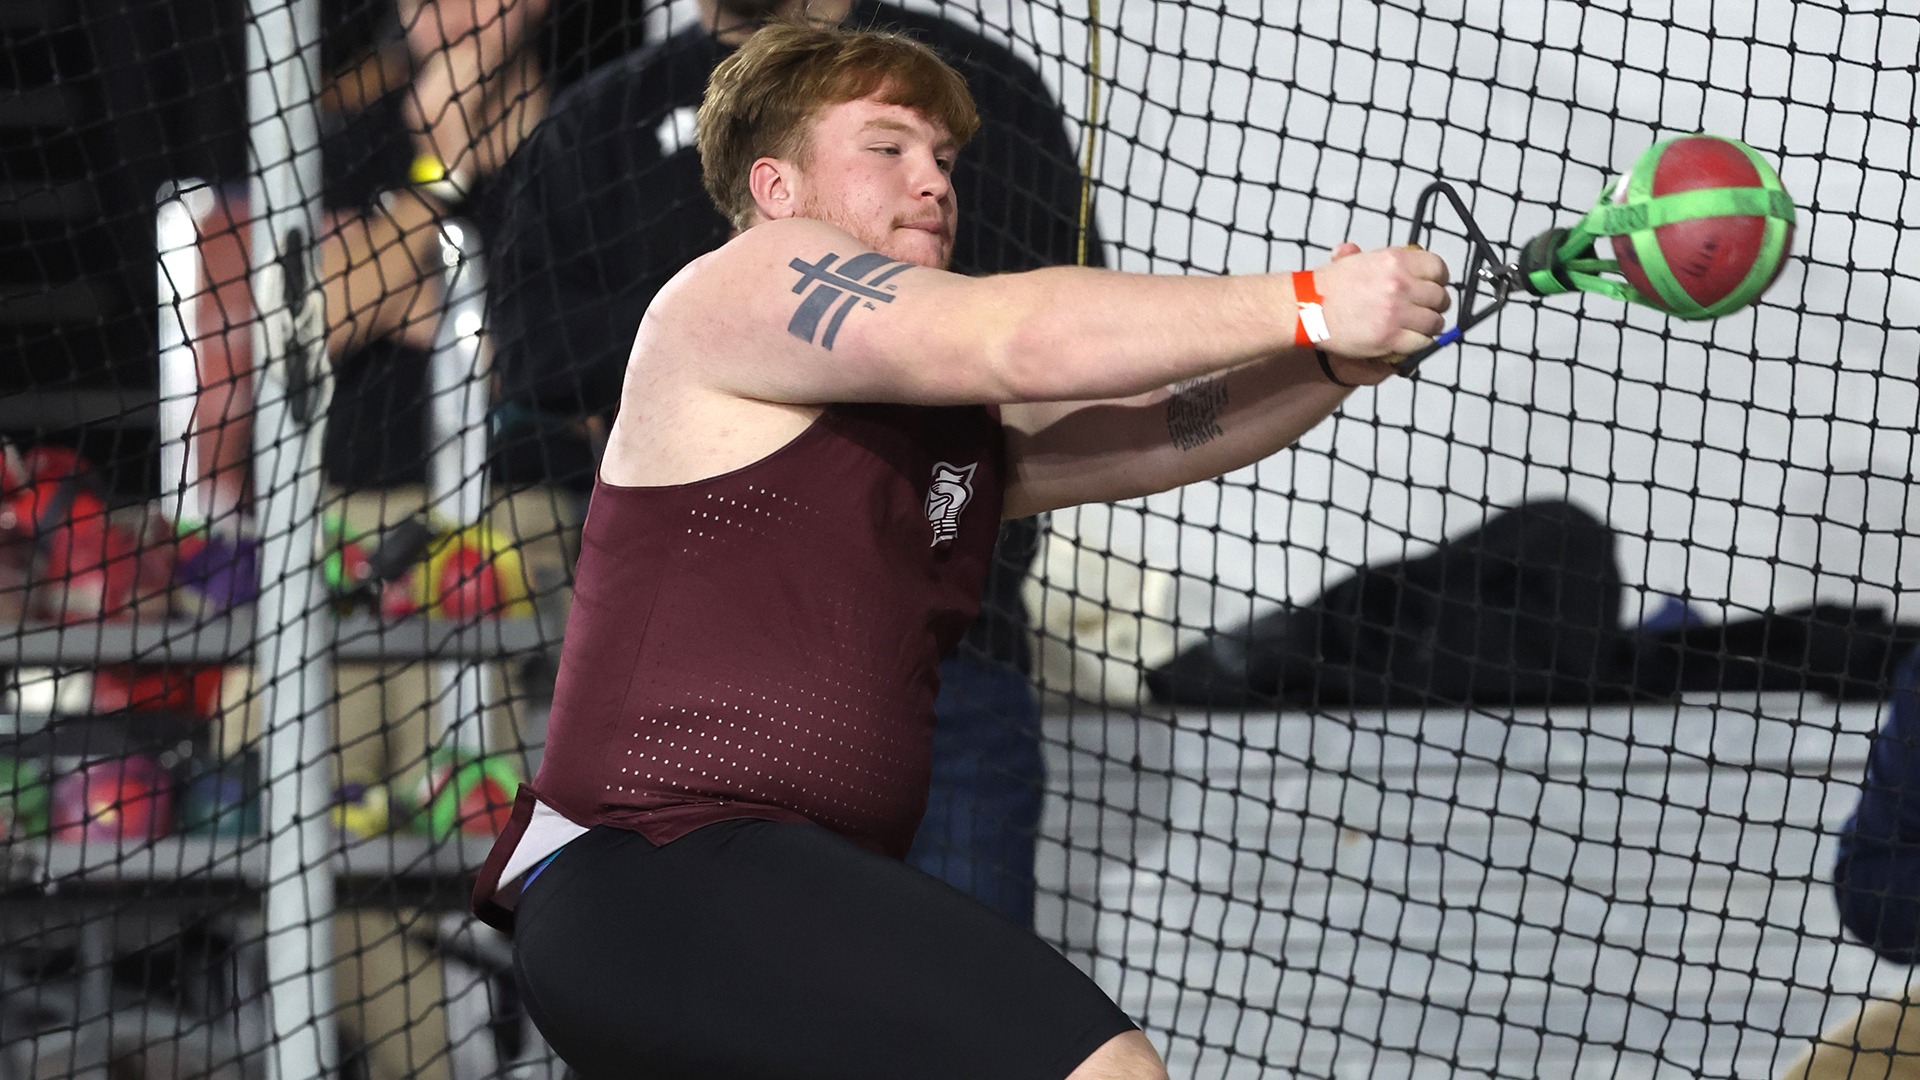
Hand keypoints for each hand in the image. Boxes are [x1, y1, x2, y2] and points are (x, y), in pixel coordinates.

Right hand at [1307, 241, 1449, 360]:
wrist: (1306, 309)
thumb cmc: (1325, 287)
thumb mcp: (1352, 260)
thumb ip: (1370, 257)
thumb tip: (1371, 254)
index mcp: (1395, 260)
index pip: (1438, 268)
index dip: (1439, 280)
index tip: (1434, 287)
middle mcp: (1400, 284)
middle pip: (1440, 297)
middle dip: (1436, 305)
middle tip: (1427, 311)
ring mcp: (1396, 312)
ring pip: (1435, 322)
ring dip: (1429, 327)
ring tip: (1419, 328)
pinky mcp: (1390, 337)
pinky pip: (1422, 343)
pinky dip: (1419, 344)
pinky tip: (1409, 341)